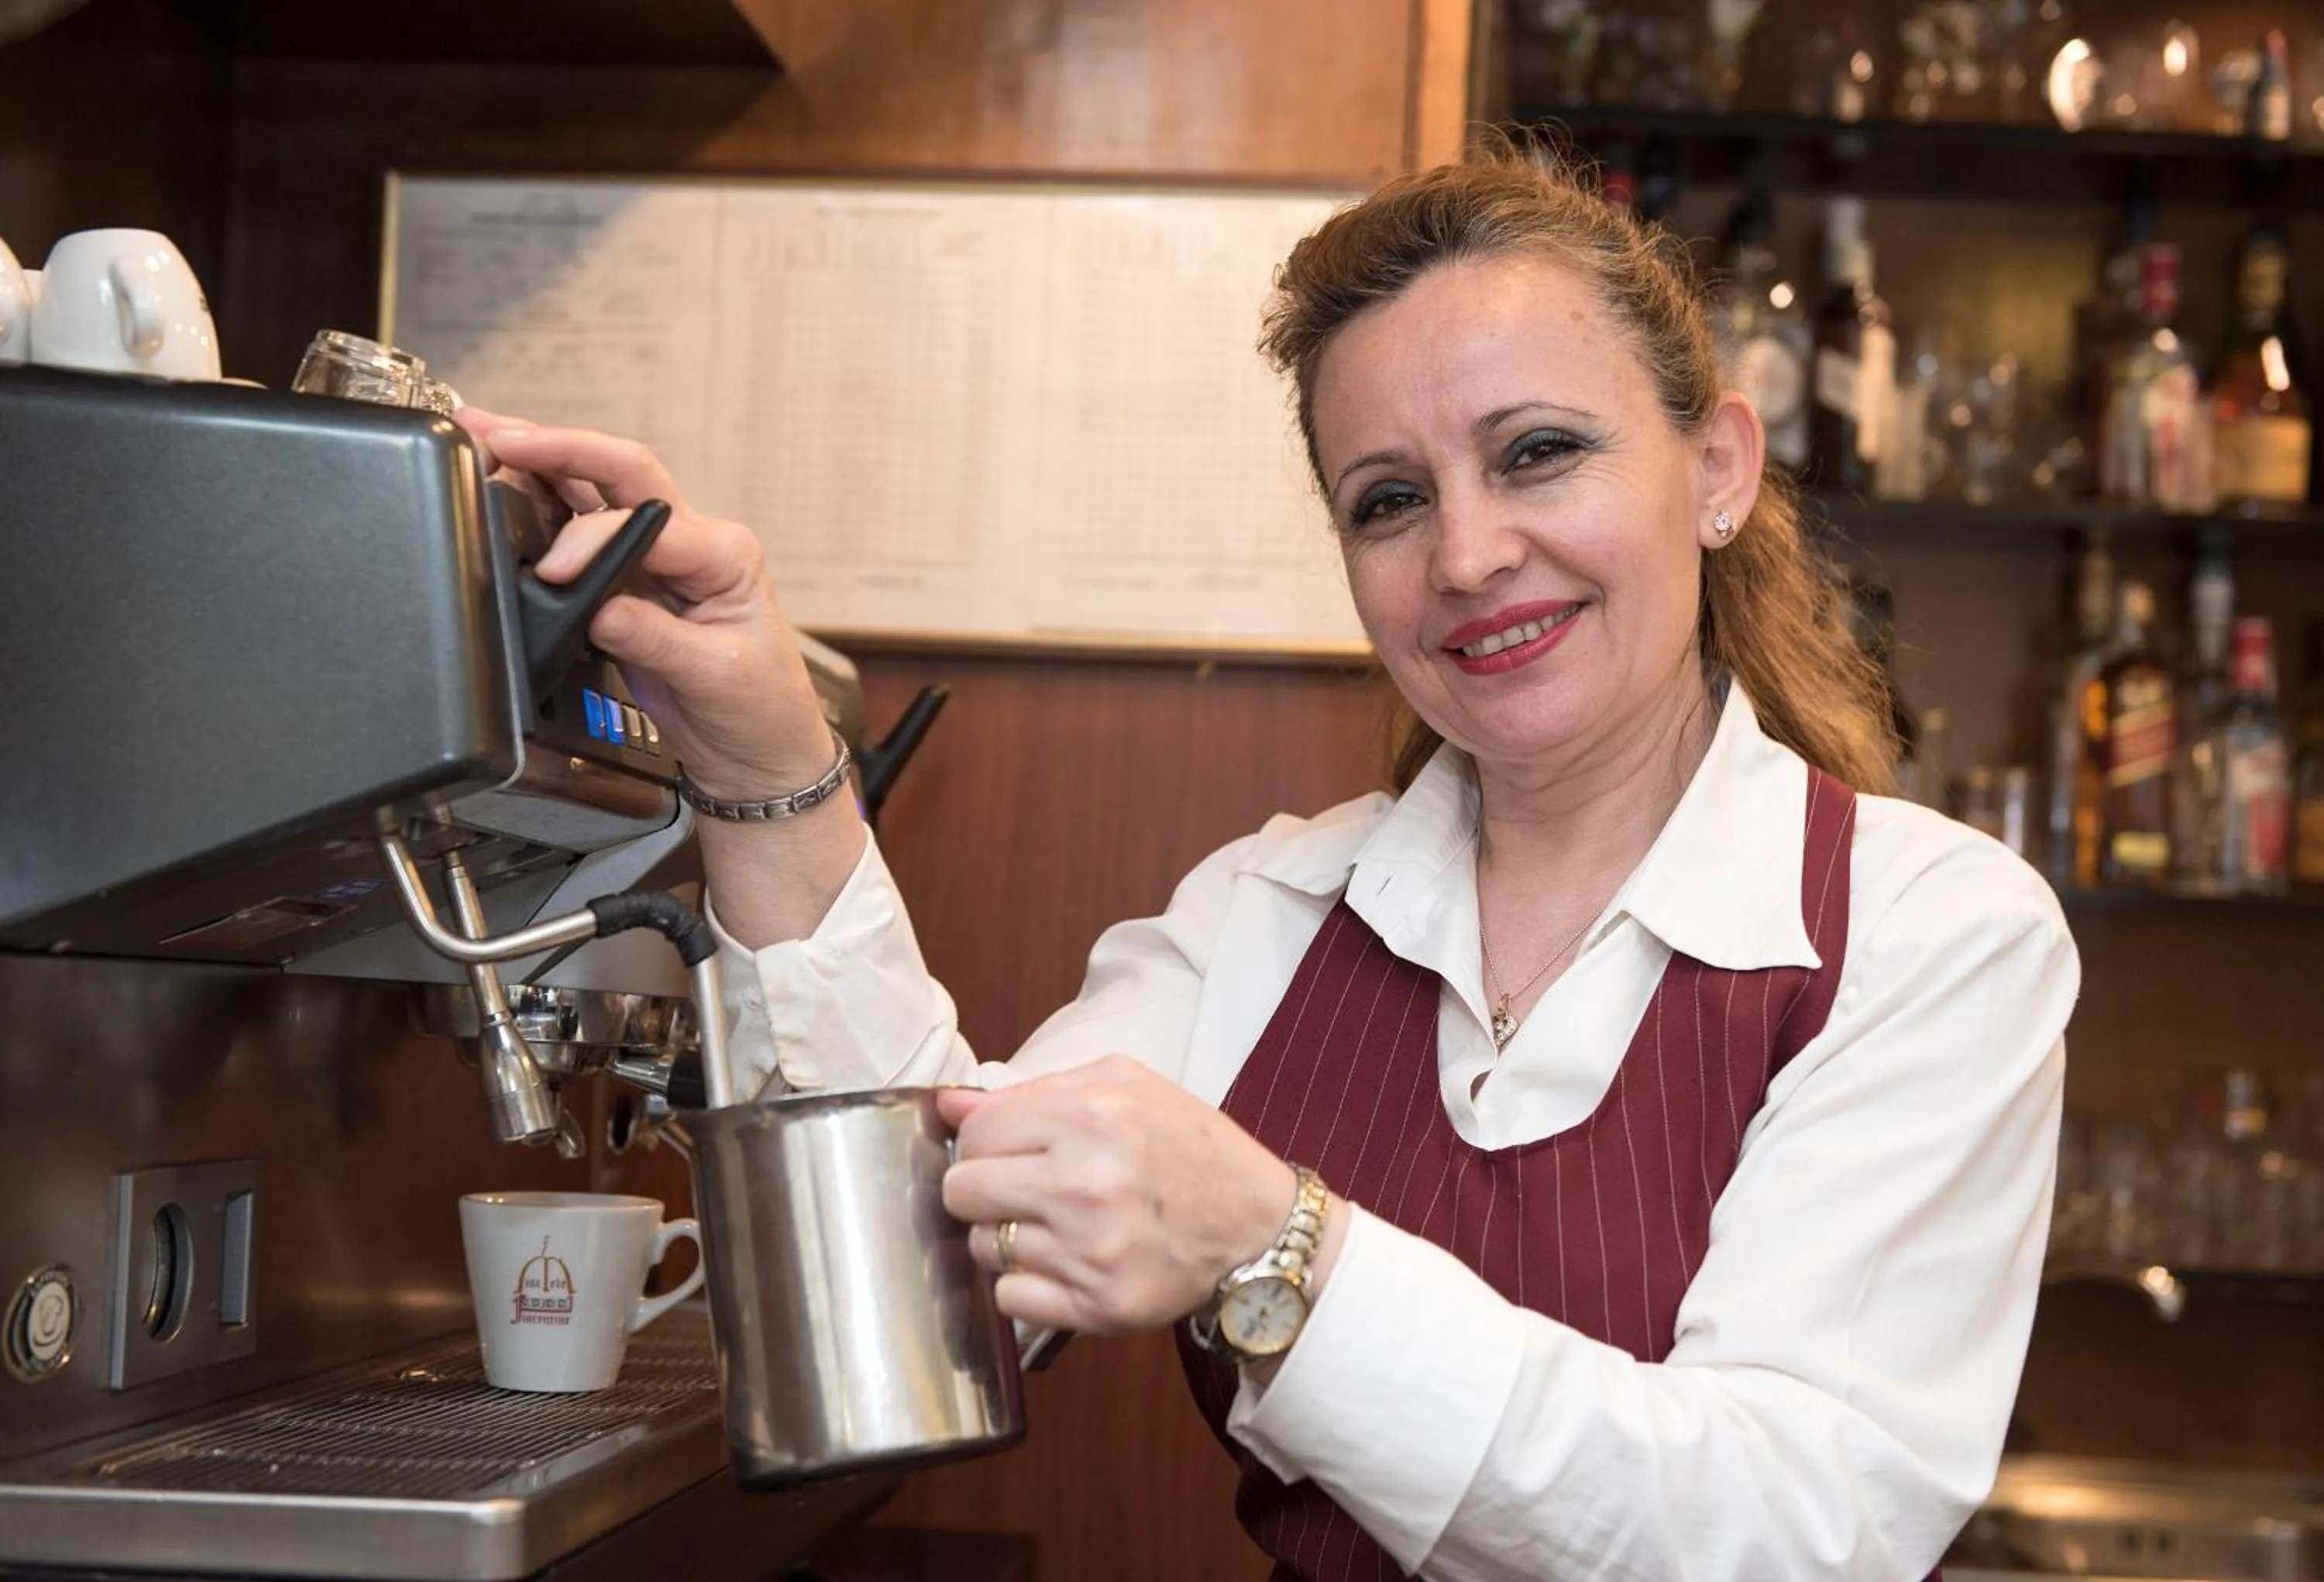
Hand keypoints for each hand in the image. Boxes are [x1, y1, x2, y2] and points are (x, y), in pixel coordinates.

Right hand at [453, 408, 832, 795]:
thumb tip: (595, 607)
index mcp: (723, 553)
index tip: (552, 570)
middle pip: (618, 472)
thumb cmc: (760, 710)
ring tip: (484, 441)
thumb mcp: (715, 674)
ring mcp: (657, 560)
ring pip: (594, 492)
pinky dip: (539, 508)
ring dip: (541, 464)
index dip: (588, 536)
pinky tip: (505, 491)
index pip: (643, 518)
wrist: (760, 753)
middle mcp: (691, 542)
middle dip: (555, 447)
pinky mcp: (630, 585)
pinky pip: (581, 533)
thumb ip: (652, 637)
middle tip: (492, 433)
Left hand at [938, 1056, 1305, 1334]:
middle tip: (1018, 1190)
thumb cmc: (1189, 1147)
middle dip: (981, 1190)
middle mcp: (1085, 1185)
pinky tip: (1062, 1265)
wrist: (1258, 1224)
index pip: (975, 1131)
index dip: (983, 1140)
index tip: (1007, 1149)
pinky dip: (1026, 1286)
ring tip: (1051, 1227)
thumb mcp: (1123, 1087)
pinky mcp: (1100, 1306)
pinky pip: (1011, 1300)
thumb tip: (949, 1103)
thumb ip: (1034, 1090)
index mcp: (1090, 1117)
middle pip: (961, 1192)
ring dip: (1005, 1238)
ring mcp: (1091, 1252)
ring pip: (983, 1248)